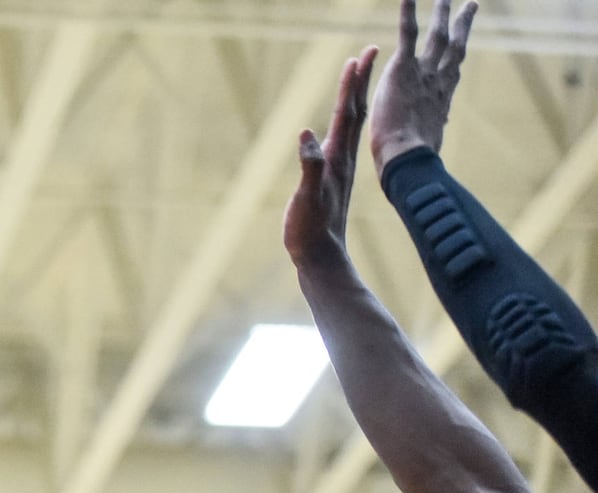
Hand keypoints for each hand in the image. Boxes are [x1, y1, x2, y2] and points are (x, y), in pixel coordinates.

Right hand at [284, 47, 376, 270]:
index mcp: (337, 159)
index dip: (350, 85)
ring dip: (353, 99)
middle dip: (359, 82)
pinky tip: (338, 125)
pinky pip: (341, 143)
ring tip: (356, 81)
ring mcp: (339, 170)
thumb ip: (309, 166)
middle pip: (354, 112)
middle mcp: (342, 160)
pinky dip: (342, 125)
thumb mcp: (307, 198)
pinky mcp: (333, 180)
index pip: (346, 114)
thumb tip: (305, 133)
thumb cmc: (311, 231)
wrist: (322, 259)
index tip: (357, 56)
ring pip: (350, 126)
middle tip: (366, 53)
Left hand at [369, 0, 477, 176]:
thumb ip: (427, 139)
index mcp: (440, 100)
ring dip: (441, 13)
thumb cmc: (411, 163)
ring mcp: (423, 73)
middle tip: (470, 4)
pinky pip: (408, 33)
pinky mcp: (403, 69)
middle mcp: (437, 82)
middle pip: (454, 46)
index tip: (464, 41)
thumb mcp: (424, 146)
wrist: (406, 158)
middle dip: (462, 24)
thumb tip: (432, 150)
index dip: (458, 54)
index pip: (452, 70)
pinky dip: (409, 12)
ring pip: (436, 35)